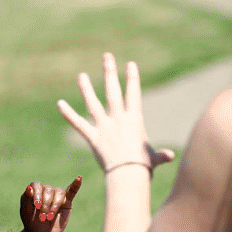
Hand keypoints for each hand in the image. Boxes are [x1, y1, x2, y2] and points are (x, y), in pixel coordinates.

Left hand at [20, 176, 82, 231]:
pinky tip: (79, 178)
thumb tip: (29, 187)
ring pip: (59, 193)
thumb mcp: (26, 212)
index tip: (36, 206)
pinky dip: (76, 185)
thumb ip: (26, 199)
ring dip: (54, 205)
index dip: (37, 194)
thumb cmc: (32, 222)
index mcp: (35, 191)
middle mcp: (47, 191)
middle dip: (45, 205)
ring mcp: (57, 196)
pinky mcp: (67, 202)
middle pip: (48, 190)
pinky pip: (72, 191)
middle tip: (42, 219)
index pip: (37, 186)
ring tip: (49, 218)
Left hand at [57, 53, 176, 174]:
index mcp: (135, 120)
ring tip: (81, 75)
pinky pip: (79, 124)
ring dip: (86, 89)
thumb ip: (160, 155)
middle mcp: (118, 119)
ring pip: (93, 103)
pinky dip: (69, 114)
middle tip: (106, 56)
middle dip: (110, 72)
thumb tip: (171, 157)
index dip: (132, 78)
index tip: (130, 64)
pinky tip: (60, 104)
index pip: (134, 93)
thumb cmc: (144, 167)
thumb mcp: (154, 158)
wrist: (128, 174)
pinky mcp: (93, 138)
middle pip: (113, 91)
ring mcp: (104, 127)